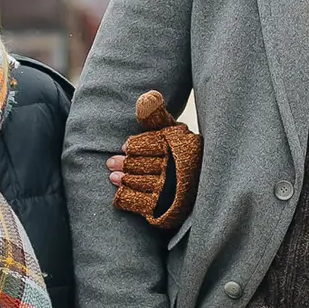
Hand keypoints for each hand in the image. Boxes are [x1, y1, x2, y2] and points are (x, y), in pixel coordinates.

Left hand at [108, 91, 201, 230]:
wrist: (198, 185)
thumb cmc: (179, 153)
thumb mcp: (172, 132)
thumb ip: (156, 116)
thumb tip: (147, 97)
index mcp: (184, 147)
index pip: (156, 145)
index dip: (137, 146)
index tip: (125, 147)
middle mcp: (181, 169)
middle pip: (147, 165)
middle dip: (126, 164)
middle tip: (110, 162)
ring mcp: (175, 191)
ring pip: (144, 184)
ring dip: (125, 180)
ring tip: (113, 177)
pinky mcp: (168, 210)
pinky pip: (144, 204)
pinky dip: (129, 198)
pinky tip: (119, 193)